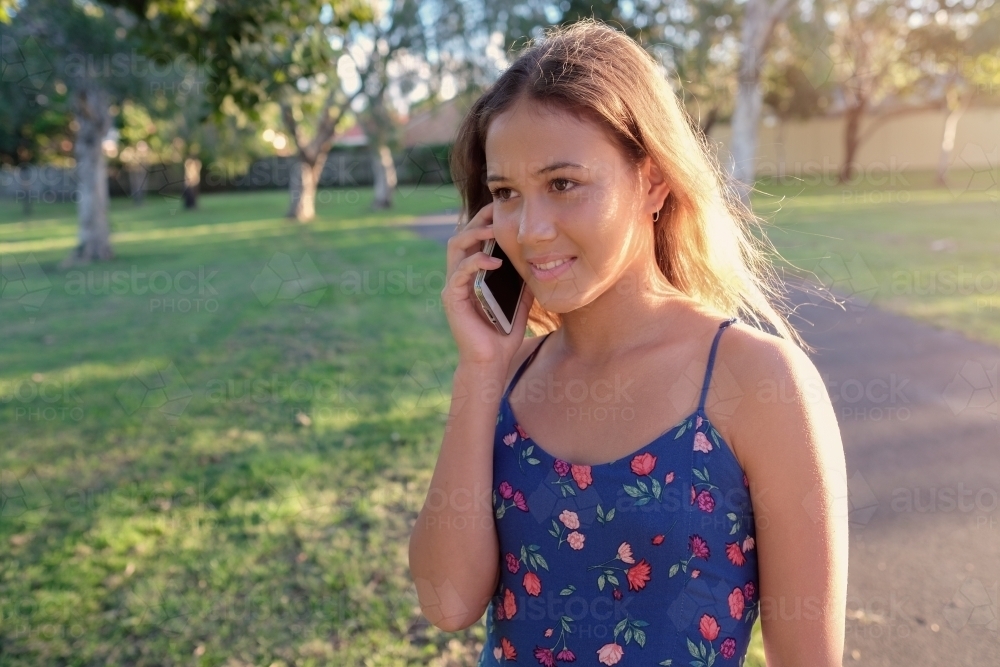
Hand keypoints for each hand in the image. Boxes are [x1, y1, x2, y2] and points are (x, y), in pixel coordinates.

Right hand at [441, 202, 534, 368]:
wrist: (490, 362)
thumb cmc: (502, 335)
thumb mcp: (520, 302)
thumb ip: (524, 283)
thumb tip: (539, 264)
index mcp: (472, 275)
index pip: (474, 239)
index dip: (485, 222)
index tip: (504, 210)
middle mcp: (459, 277)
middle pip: (461, 235)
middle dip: (478, 220)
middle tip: (498, 210)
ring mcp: (453, 286)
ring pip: (455, 247)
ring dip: (474, 233)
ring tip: (493, 230)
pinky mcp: (452, 298)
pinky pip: (460, 272)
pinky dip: (476, 262)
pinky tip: (495, 262)